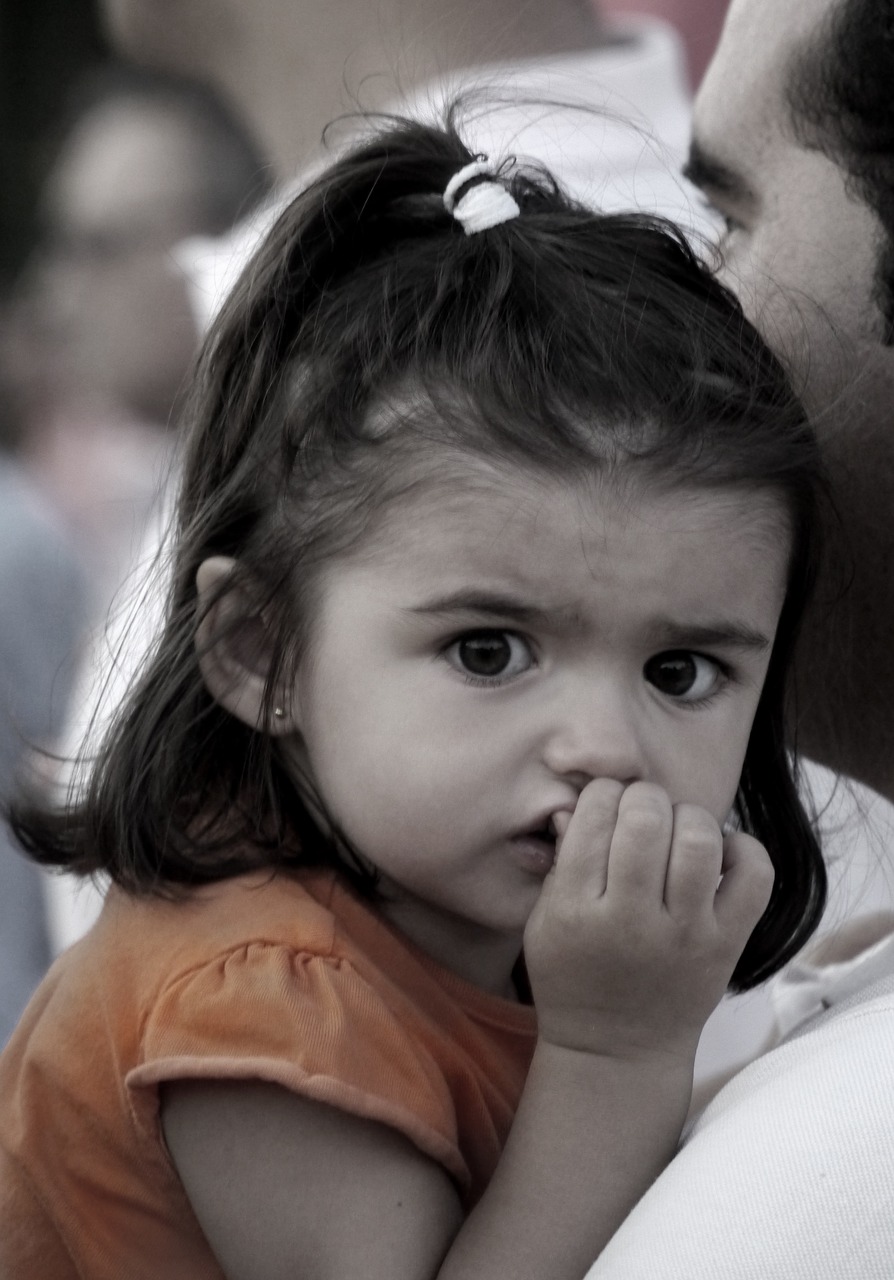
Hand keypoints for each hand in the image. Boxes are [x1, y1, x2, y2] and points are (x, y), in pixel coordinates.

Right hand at [524, 779, 773, 1061]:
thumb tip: (580, 803)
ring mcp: (685, 934)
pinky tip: (717, 855)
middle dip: (643, 798)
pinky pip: (754, 875)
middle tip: (641, 814)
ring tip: (676, 832)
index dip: (602, 795)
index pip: (594, 815)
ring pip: (699, 839)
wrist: (617, 1052)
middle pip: (647, 818)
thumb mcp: (543, 922)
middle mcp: (631, 920)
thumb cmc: (574, 978)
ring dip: (687, 817)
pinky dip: (741, 848)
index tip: (605, 809)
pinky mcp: (726, 945)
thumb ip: (560, 862)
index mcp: (576, 910)